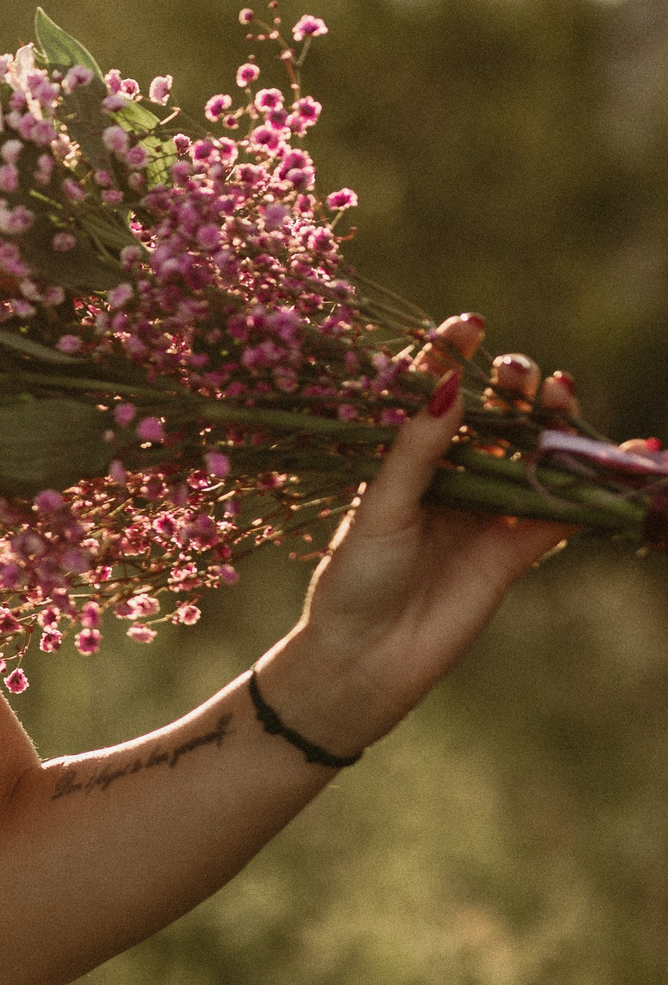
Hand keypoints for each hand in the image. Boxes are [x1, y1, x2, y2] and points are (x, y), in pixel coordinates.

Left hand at [257, 312, 574, 754]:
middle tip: (521, 371)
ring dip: (556, 423)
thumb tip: (446, 387)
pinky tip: (632, 453)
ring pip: (534, 456)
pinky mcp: (517, 550)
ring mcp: (486, 512)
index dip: (450, 356)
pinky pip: (566, 510)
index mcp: (401, 462)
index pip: (430, 394)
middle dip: (512, 387)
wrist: (367, 660)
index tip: (470, 324)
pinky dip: (601, 484)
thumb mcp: (378, 510)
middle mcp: (448, 479)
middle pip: (493, 419)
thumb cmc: (353, 581)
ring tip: (563, 391)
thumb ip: (416, 452)